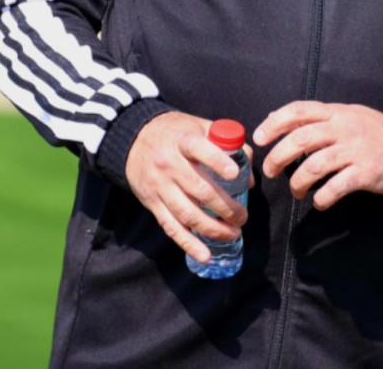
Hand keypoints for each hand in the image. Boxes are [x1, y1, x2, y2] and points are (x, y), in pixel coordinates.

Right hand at [125, 111, 251, 263]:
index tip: (235, 174)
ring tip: (233, 234)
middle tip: (243, 217)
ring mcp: (160, 186)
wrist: (133, 139)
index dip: (218, 161)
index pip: (200, 149)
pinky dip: (189, 244)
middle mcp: (170, 164)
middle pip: (199, 189)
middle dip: (225, 207)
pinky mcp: (153, 204)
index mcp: (183, 140)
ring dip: (213, 228)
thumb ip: (228, 144)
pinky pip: (171, 228)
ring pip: (187, 214)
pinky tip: (206, 255)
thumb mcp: (199, 126)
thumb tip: (249, 178)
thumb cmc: (175, 133)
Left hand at [253, 101, 382, 210]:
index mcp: (337, 113)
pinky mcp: (366, 172)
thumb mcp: (349, 115)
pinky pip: (337, 186)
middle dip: (279, 156)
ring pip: (315, 165)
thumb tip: (280, 117)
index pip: (300, 111)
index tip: (260, 137)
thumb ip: (319, 118)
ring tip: (297, 191)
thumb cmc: (376, 132)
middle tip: (271, 171)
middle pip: (302, 139)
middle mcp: (344, 128)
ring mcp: (355, 150)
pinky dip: (323, 198)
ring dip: (298, 182)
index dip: (276, 122)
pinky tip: (320, 202)